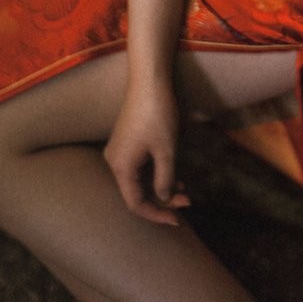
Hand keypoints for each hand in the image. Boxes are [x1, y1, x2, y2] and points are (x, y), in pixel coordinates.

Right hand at [103, 76, 190, 224]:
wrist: (149, 81)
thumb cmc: (157, 115)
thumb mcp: (166, 150)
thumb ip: (165, 179)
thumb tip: (163, 199)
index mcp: (120, 167)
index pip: (135, 203)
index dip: (156, 214)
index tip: (177, 220)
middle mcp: (114, 162)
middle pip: (137, 192)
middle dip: (162, 200)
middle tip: (188, 202)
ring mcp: (119, 151)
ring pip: (140, 180)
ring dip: (161, 187)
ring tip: (185, 191)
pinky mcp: (127, 142)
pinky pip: (140, 167)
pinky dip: (156, 174)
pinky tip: (175, 177)